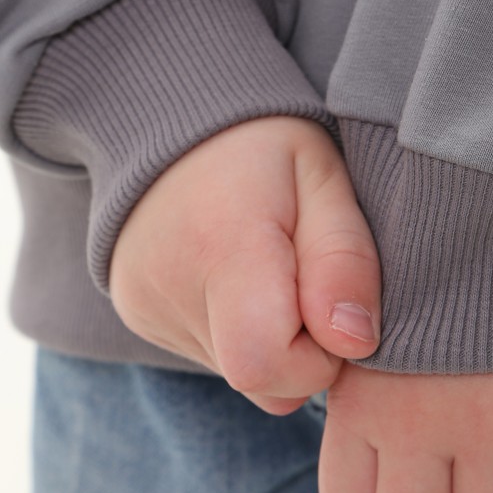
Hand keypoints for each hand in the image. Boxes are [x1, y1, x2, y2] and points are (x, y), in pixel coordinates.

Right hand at [108, 116, 381, 413]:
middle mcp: (169, 286)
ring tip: (274, 270)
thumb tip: (355, 343)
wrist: (173, 112)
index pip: (268, 363)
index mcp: (223, 245)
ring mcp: (145, 307)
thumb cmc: (268, 145)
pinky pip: (214, 358)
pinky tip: (242, 279)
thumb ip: (345, 259)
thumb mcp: (324, 177)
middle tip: (309, 282)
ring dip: (276, 341)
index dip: (319, 355)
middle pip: (260, 380)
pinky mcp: (137, 316)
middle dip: (305, 353)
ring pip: (242, 376)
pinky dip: (243, 334)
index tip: (332, 304)